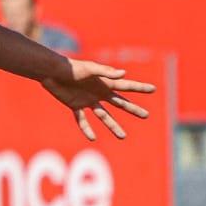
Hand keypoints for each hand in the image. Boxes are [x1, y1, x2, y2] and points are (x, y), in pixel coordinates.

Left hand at [39, 59, 154, 139]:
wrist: (52, 72)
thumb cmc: (71, 67)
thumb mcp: (90, 68)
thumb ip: (106, 71)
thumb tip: (123, 74)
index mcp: (105, 82)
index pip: (126, 86)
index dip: (140, 88)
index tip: (153, 89)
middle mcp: (99, 93)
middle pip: (120, 103)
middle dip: (133, 109)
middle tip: (146, 115)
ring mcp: (88, 101)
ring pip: (104, 116)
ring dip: (113, 126)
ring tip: (123, 136)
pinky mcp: (75, 105)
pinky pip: (82, 120)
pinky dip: (86, 128)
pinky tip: (92, 138)